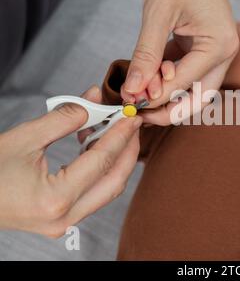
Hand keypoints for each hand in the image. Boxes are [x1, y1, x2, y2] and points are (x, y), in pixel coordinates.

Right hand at [0, 86, 141, 236]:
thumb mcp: (24, 138)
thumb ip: (64, 118)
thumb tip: (94, 98)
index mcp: (55, 199)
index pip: (102, 161)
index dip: (120, 134)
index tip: (131, 116)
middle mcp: (65, 218)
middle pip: (115, 180)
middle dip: (128, 150)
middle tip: (132, 124)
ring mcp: (64, 224)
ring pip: (107, 190)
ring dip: (117, 161)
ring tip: (116, 133)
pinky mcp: (62, 222)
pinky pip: (94, 195)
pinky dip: (102, 172)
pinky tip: (98, 150)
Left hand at [121, 0, 238, 124]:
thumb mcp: (158, 14)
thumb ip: (146, 55)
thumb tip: (134, 91)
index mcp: (220, 45)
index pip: (186, 83)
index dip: (155, 97)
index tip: (130, 104)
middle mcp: (223, 52)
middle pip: (199, 97)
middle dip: (170, 109)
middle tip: (140, 114)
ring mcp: (214, 50)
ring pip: (193, 88)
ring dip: (167, 92)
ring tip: (139, 88)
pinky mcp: (202, 45)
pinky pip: (186, 71)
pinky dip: (167, 77)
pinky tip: (148, 74)